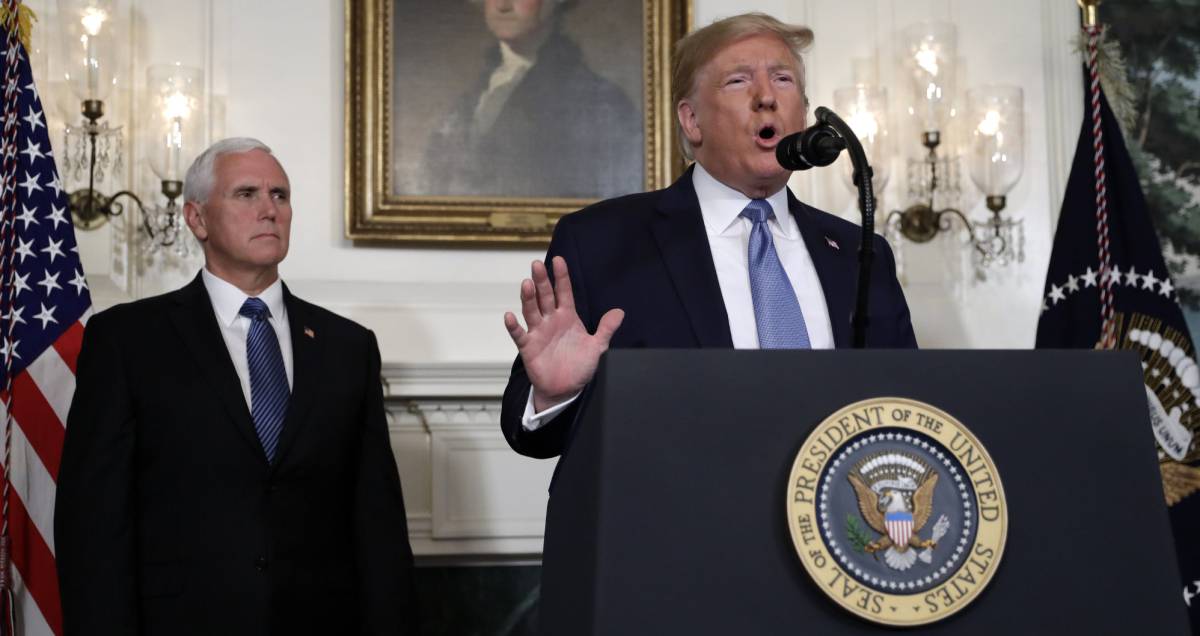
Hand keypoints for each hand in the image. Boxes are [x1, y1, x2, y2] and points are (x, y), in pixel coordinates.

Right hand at [503, 256, 623, 411]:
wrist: (565, 389)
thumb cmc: (579, 366)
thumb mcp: (597, 347)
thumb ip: (606, 329)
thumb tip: (620, 312)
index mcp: (567, 316)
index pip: (564, 292)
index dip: (561, 277)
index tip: (559, 260)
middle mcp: (551, 320)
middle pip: (545, 296)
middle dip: (542, 281)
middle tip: (537, 265)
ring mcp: (538, 332)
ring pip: (531, 310)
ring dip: (528, 298)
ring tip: (527, 284)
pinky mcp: (528, 347)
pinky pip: (520, 334)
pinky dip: (514, 326)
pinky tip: (510, 316)